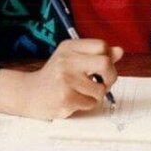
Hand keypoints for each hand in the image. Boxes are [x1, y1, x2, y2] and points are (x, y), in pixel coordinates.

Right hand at [0, 39, 123, 119]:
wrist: (31, 93)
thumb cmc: (56, 76)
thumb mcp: (73, 59)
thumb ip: (97, 55)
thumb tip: (119, 51)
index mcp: (70, 47)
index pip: (102, 46)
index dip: (109, 58)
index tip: (103, 68)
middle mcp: (66, 59)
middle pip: (105, 63)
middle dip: (110, 77)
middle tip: (103, 83)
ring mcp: (65, 78)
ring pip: (100, 89)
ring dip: (96, 95)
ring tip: (82, 93)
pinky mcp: (65, 96)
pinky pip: (90, 103)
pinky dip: (87, 104)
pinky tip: (74, 100)